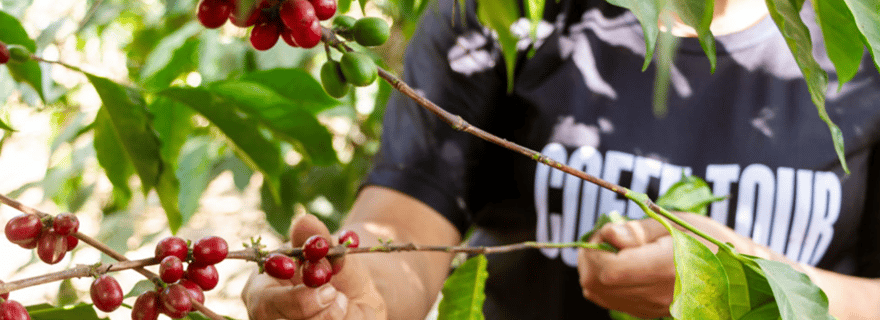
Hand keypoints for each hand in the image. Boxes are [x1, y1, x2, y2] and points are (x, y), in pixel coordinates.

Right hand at [242, 214, 386, 319]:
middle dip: (317, 313)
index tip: (330, 290)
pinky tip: (346, 312)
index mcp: (261, 288)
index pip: (264, 302)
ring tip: (343, 300)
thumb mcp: (333, 252)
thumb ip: (320, 239)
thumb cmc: (336, 270)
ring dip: (332, 315)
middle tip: (341, 298)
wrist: (357, 294)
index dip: (297, 300)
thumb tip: (305, 221)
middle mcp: (267, 316)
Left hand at [577, 212, 779, 317]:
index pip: (609, 270)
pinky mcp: (648, 312)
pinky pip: (610, 299)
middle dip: (590, 257)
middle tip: (607, 236)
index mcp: (665, 268)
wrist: (736, 274)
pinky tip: (621, 263)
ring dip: (594, 268)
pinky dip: (604, 280)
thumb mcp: (676, 222)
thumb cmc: (709, 239)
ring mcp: (651, 307)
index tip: (608, 230)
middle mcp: (655, 294)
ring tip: (614, 248)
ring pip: (597, 294)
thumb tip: (609, 234)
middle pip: (596, 284)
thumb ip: (639, 230)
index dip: (597, 248)